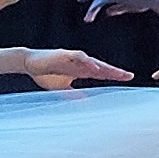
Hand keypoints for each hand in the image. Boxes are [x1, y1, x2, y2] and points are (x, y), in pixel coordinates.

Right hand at [14, 49, 132, 90]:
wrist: (29, 63)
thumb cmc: (45, 74)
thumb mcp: (62, 88)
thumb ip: (74, 94)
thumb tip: (85, 104)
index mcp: (81, 70)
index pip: (101, 73)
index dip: (113, 75)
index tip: (127, 79)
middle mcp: (80, 63)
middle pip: (101, 67)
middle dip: (114, 71)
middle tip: (129, 76)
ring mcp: (73, 57)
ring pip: (93, 61)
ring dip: (104, 67)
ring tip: (116, 73)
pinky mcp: (64, 54)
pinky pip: (79, 57)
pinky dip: (88, 62)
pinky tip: (95, 68)